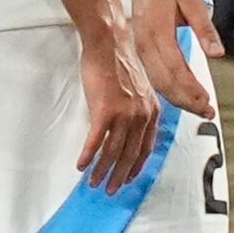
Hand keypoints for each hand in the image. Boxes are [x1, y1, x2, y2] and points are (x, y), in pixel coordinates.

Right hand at [77, 24, 160, 194]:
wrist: (108, 43)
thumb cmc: (117, 60)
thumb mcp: (136, 87)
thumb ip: (135, 108)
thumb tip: (125, 124)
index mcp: (151, 111)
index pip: (145, 148)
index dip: (136, 166)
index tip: (129, 177)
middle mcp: (141, 116)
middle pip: (130, 155)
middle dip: (120, 176)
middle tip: (111, 189)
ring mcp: (125, 114)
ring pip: (114, 152)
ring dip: (103, 171)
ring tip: (94, 182)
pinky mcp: (105, 111)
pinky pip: (96, 141)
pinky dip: (88, 156)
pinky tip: (82, 165)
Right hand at [131, 0, 220, 117]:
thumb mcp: (193, 2)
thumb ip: (205, 29)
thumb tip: (217, 53)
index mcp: (158, 31)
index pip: (176, 70)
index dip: (192, 90)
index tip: (208, 102)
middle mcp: (145, 41)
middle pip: (164, 82)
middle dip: (186, 101)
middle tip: (206, 111)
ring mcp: (140, 44)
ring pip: (156, 80)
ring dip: (177, 97)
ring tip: (197, 106)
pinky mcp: (141, 45)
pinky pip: (153, 72)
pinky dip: (168, 87)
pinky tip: (180, 92)